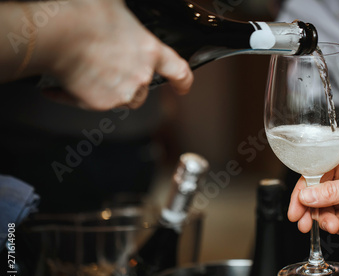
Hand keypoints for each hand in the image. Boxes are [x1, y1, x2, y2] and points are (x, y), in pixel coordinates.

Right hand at [35, 0, 192, 109]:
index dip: (183, 81)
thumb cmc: (84, 15)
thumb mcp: (114, 5)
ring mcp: (122, 92)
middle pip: (143, 88)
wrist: (56, 34)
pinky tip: (66, 82)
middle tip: (109, 69)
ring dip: (109, 91)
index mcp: (149, 51)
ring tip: (90, 73)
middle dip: (129, 82)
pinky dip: (78, 95)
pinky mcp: (100, 103)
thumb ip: (124, 15)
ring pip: (122, 99)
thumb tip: (117, 10)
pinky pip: (92, 103)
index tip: (183, 87)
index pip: (178, 70)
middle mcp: (140, 75)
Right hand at [288, 142, 338, 234]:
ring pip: (328, 209)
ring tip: (335, 227)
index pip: (313, 175)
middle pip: (317, 195)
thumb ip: (335, 192)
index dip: (301, 193)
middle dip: (311, 212)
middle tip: (305, 226)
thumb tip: (307, 196)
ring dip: (327, 220)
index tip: (295, 211)